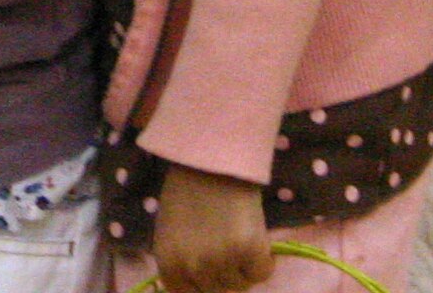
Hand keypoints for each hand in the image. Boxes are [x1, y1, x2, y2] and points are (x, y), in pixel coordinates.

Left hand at [152, 166, 271, 292]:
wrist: (212, 152)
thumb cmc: (188, 186)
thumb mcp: (172, 229)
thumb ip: (181, 260)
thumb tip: (199, 283)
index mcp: (169, 264)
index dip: (203, 285)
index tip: (213, 273)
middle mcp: (193, 268)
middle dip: (225, 276)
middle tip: (229, 249)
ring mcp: (221, 261)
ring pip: (240, 285)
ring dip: (244, 269)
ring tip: (241, 238)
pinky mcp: (249, 249)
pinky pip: (262, 272)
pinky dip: (264, 261)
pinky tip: (258, 239)